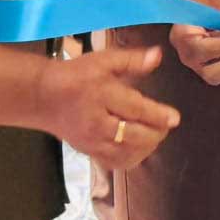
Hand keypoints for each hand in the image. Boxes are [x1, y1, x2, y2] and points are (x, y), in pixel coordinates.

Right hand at [38, 46, 179, 168]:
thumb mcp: (104, 60)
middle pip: (133, 135)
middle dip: (156, 132)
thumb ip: (132, 60)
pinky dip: (132, 158)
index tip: (175, 118)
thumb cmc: (77, 75)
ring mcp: (91, 141)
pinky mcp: (88, 152)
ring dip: (147, 147)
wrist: (44, 97)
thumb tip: (158, 55)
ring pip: (125, 154)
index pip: (134, 109)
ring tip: (155, 133)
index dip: (157, 115)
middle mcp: (97, 123)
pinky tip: (140, 147)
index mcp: (101, 95)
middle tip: (166, 124)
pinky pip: (115, 163)